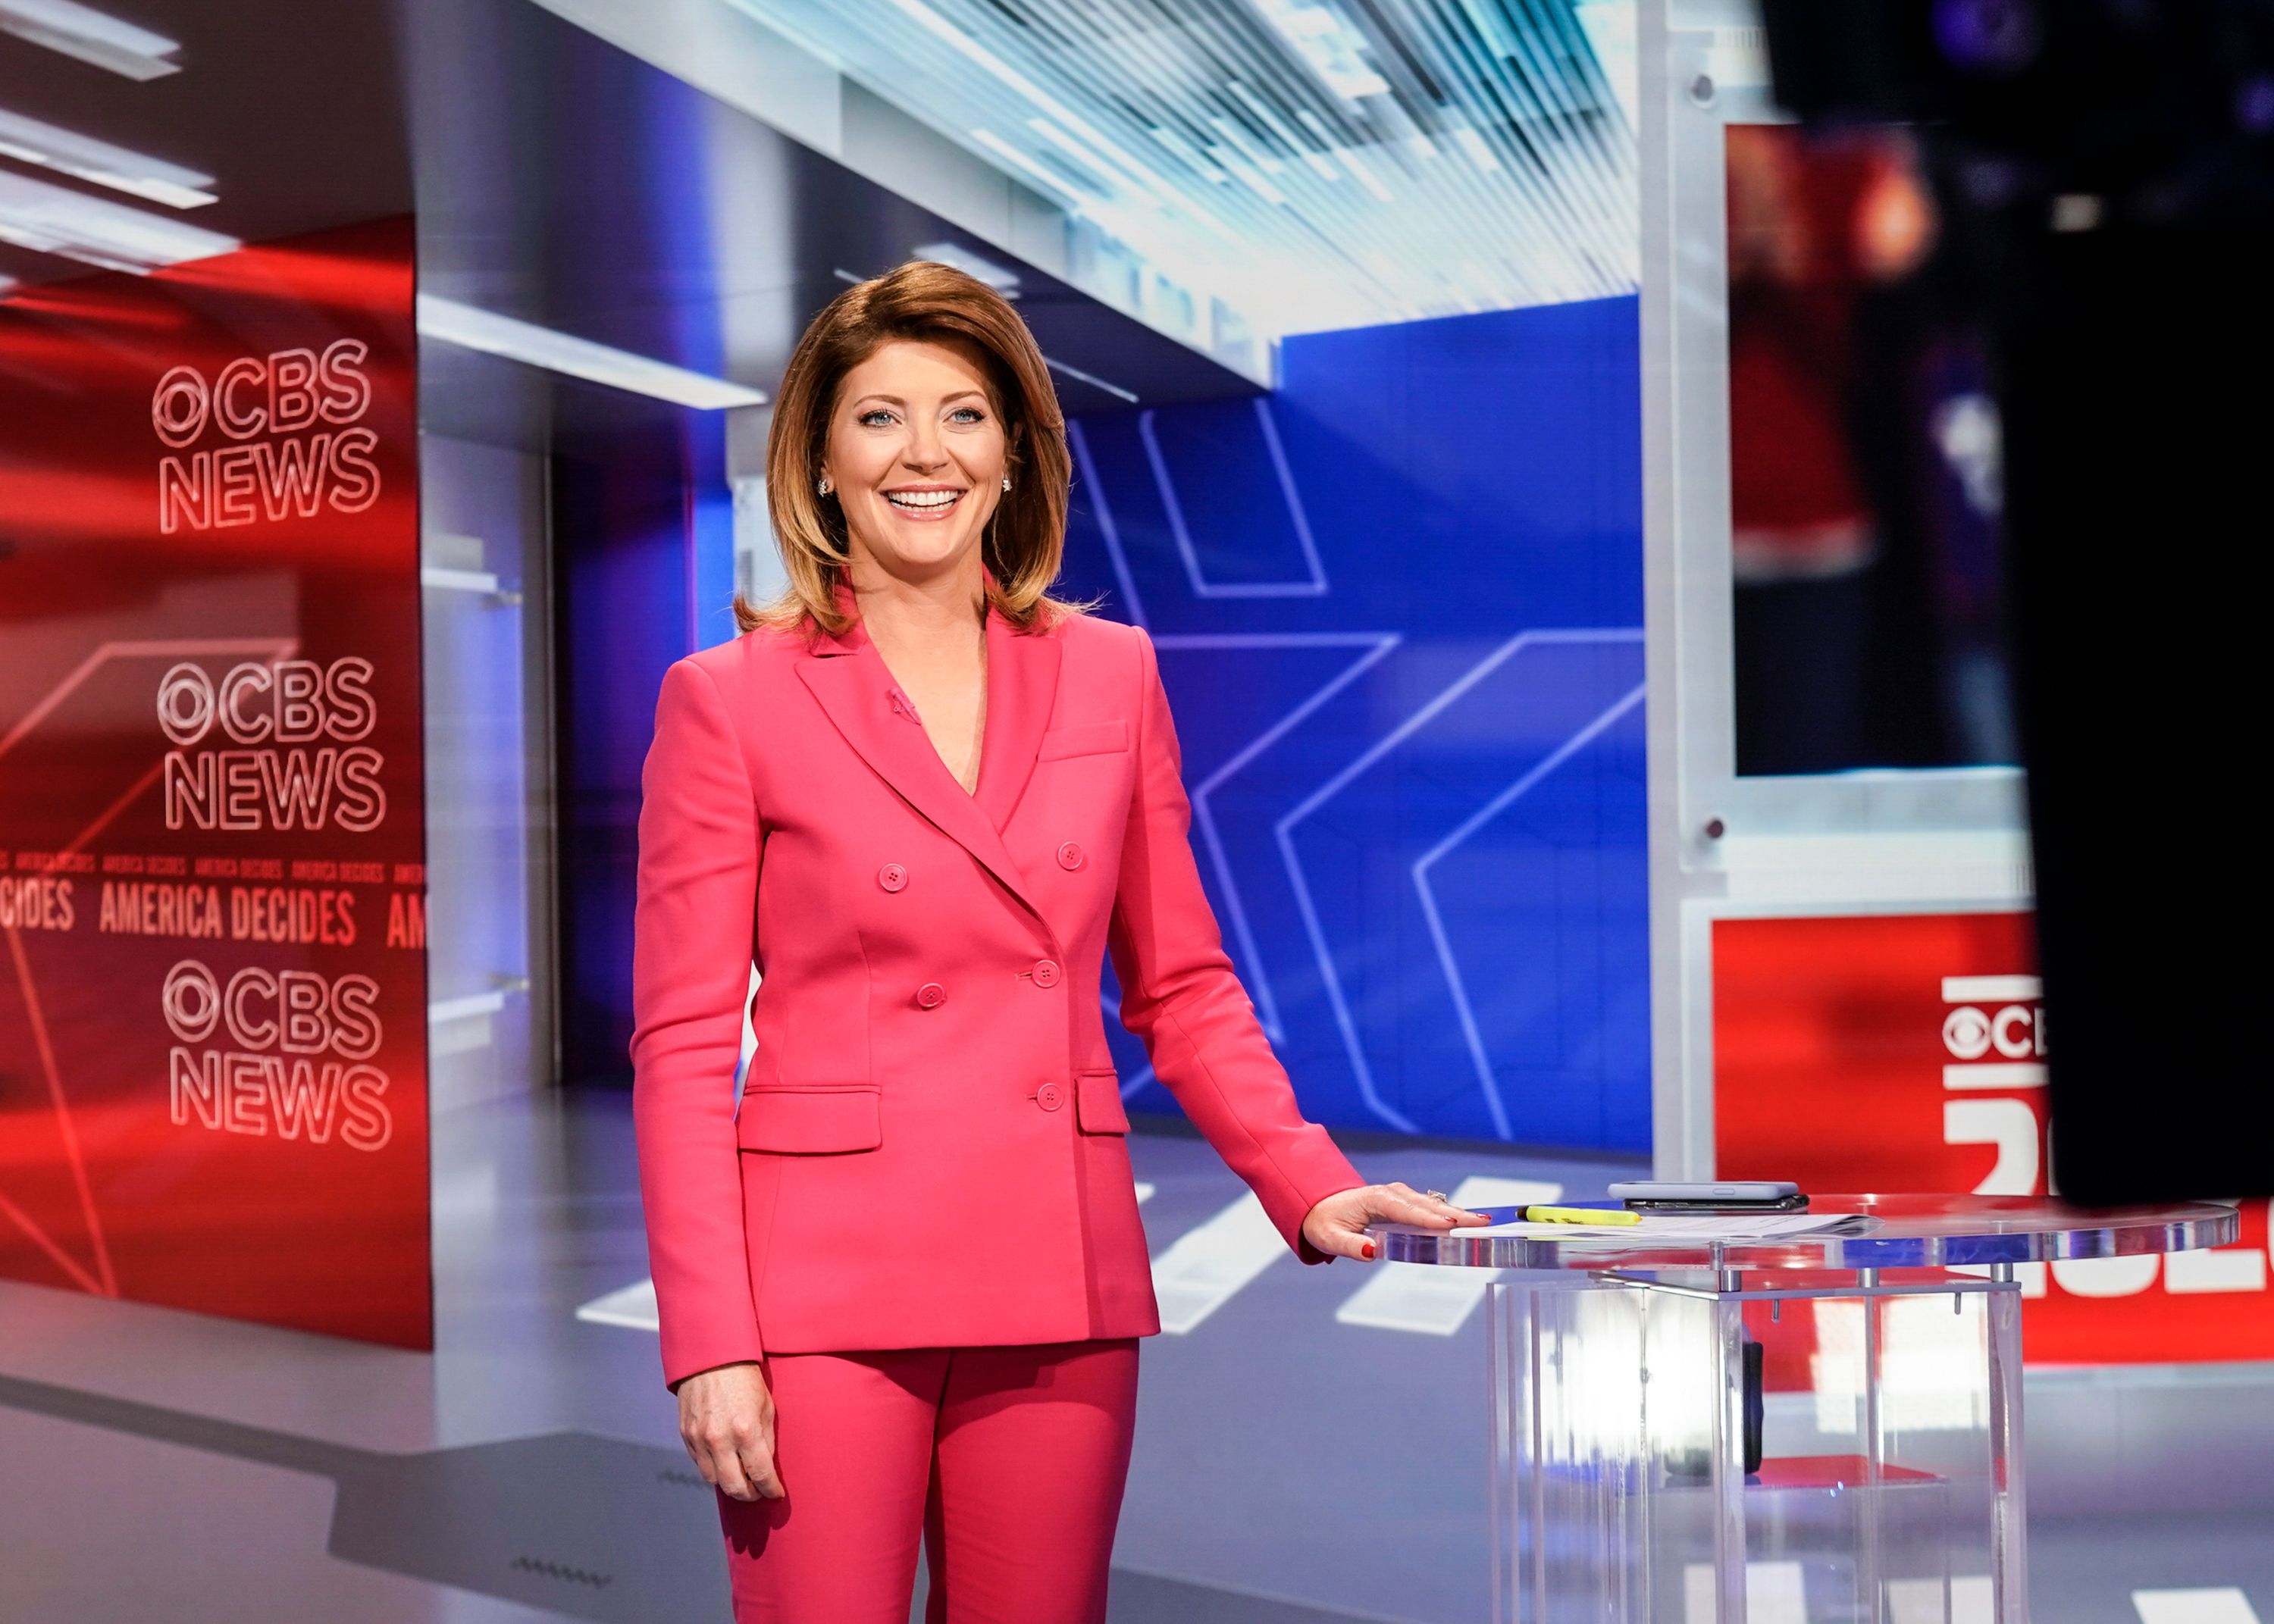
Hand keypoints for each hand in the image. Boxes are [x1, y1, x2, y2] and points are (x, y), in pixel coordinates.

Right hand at [675, 1361, 782, 1500]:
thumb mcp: (766, 1406)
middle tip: (758, 1493)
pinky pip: (699, 1464)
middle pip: (734, 1487)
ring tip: (741, 1480)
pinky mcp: (686, 1435)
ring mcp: (700, 1439)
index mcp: (746, 1431)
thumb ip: (766, 1439)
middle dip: (750, 1495)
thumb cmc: (745, 1378)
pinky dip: (713, 1469)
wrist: (711, 1357)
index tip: (776, 1493)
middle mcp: (720, 1440)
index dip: (770, 1489)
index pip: (761, 1474)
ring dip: (729, 1484)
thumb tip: (766, 1466)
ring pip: (714, 1480)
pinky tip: (724, 1464)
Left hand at [1301, 1182, 1492, 1260]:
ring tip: (1482, 1222)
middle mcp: (1391, 1193)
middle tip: (1481, 1223)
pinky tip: (1466, 1222)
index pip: (1407, 1210)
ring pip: (1432, 1204)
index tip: (1450, 1223)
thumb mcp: (1331, 1239)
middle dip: (1455, 1214)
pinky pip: (1429, 1208)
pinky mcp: (1404, 1201)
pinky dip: (1448, 1214)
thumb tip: (1371, 1252)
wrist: (1321, 1206)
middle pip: (1427, 1205)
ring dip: (1457, 1213)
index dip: (1429, 1217)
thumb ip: (1350, 1247)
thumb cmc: (1326, 1222)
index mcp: (1376, 1200)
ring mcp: (1400, 1195)